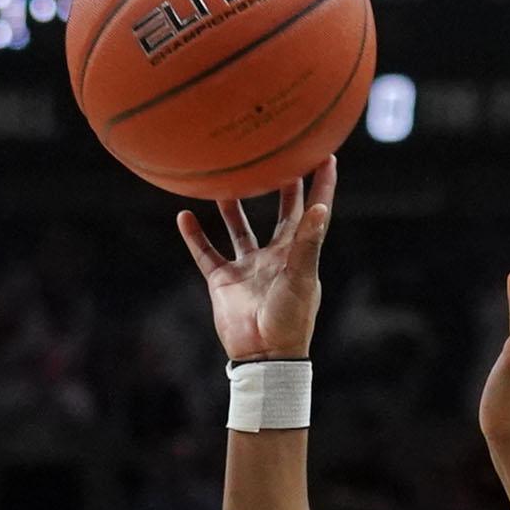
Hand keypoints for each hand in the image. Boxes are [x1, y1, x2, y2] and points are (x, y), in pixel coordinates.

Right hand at [175, 157, 334, 360]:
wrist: (263, 355)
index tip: (326, 154)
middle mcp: (274, 256)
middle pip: (280, 213)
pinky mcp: (223, 281)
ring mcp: (248, 267)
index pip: (313, 211)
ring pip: (239, 228)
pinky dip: (195, 236)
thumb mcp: (301, 277)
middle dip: (280, 186)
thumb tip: (319, 207)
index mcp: (298, 253)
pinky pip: (206, 253)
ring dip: (233, 207)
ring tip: (225, 180)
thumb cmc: (290, 318)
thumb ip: (307, 242)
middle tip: (276, 154)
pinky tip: (184, 215)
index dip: (321, 185)